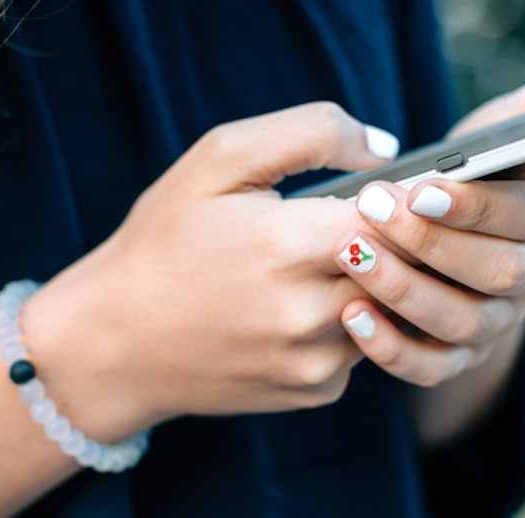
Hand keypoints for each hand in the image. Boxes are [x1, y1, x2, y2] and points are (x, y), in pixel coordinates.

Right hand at [22, 102, 398, 441]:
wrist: (114, 343)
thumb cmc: (164, 241)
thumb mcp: (218, 160)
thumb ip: (309, 133)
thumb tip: (384, 147)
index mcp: (289, 243)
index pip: (400, 214)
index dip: (408, 195)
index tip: (410, 184)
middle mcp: (310, 312)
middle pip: (407, 264)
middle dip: (405, 237)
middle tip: (385, 216)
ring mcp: (315, 359)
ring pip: (390, 306)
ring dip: (379, 280)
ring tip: (332, 256)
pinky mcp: (314, 391)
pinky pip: (362, 347)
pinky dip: (350, 321)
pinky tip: (306, 302)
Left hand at [335, 52, 524, 387]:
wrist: (458, 226)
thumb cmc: (488, 165)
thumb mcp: (517, 123)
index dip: (477, 207)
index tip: (421, 186)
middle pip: (497, 273)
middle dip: (432, 244)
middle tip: (371, 210)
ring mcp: (500, 321)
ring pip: (462, 322)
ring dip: (404, 291)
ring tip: (350, 253)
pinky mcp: (459, 355)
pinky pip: (430, 368)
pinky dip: (391, 350)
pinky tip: (351, 315)